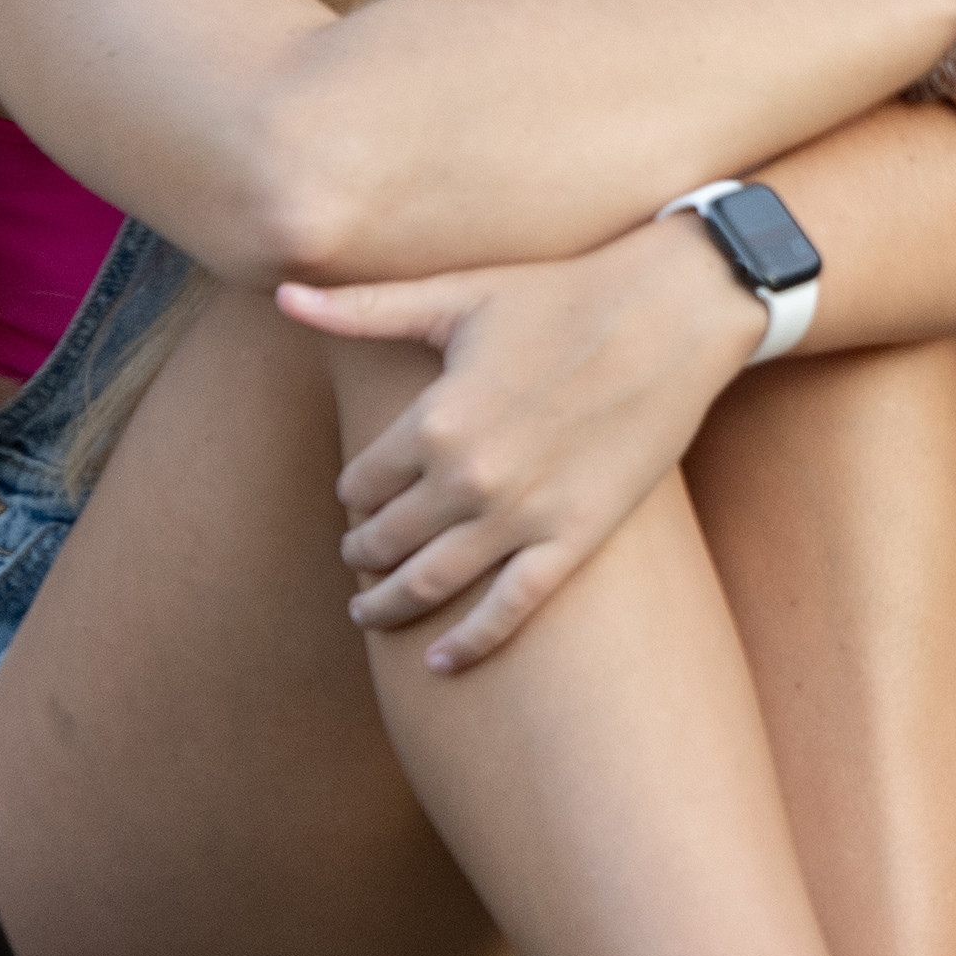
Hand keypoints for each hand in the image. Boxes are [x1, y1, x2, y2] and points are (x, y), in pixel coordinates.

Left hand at [283, 222, 759, 672]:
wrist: (674, 314)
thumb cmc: (563, 293)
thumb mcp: (458, 297)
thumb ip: (364, 308)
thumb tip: (281, 293)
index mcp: (434, 421)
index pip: (360, 483)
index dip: (353, 493)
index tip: (358, 497)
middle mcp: (469, 479)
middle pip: (385, 539)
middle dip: (362, 551)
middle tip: (358, 555)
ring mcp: (523, 515)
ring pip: (430, 584)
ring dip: (388, 605)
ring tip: (368, 613)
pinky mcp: (575, 536)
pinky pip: (511, 609)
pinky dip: (470, 643)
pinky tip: (440, 662)